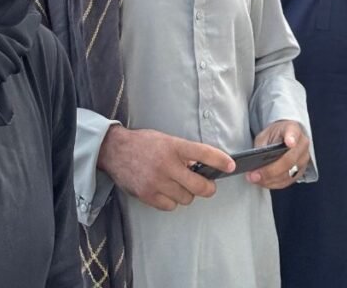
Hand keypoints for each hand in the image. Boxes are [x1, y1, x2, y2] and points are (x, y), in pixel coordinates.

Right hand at [97, 125, 234, 210]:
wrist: (115, 151)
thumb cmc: (144, 143)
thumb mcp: (167, 140)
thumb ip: (185, 152)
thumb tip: (203, 167)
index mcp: (174, 146)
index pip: (204, 153)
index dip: (221, 161)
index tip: (231, 166)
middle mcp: (167, 164)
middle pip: (200, 186)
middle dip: (208, 188)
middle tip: (208, 186)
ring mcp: (157, 182)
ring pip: (186, 198)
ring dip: (187, 194)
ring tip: (180, 185)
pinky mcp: (148, 195)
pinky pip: (171, 206)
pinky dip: (173, 201)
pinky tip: (167, 191)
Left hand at [246, 120, 310, 189]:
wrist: (284, 136)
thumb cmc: (275, 135)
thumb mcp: (265, 134)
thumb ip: (261, 146)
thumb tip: (256, 164)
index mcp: (293, 129)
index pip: (294, 133)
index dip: (292, 138)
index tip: (289, 142)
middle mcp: (302, 144)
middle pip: (289, 160)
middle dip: (270, 170)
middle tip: (255, 174)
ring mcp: (303, 159)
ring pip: (288, 174)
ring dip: (270, 179)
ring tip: (255, 179)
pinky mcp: (300, 171)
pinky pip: (287, 181)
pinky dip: (273, 183)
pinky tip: (263, 182)